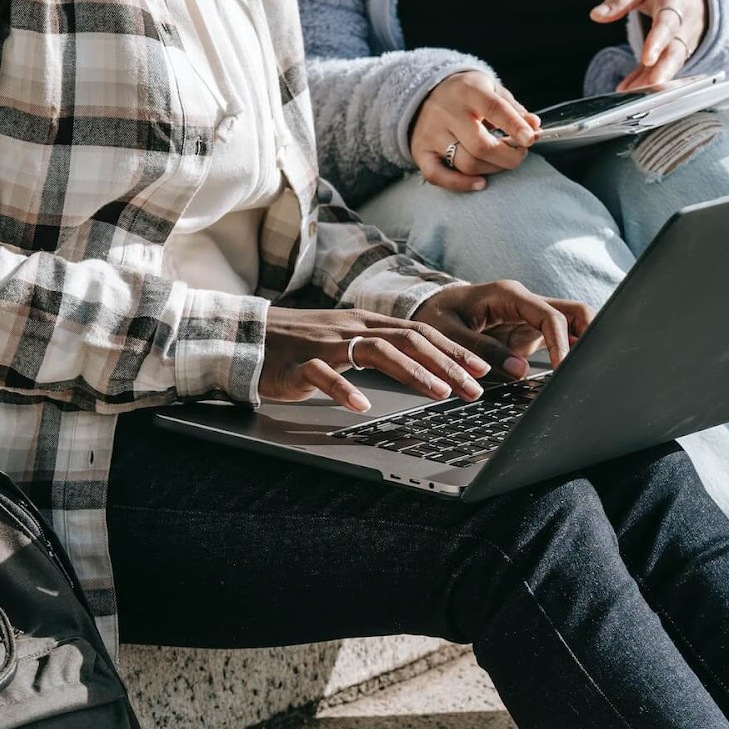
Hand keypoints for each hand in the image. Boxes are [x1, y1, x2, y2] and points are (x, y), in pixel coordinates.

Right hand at [261, 307, 491, 412]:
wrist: (246, 337)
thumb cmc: (299, 345)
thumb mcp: (344, 342)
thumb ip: (377, 350)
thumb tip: (420, 368)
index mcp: (365, 322)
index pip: (420, 331)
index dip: (453, 350)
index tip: (482, 369)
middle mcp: (351, 327)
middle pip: (409, 339)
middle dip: (447, 363)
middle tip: (475, 388)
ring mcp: (325, 344)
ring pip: (377, 350)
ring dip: (413, 372)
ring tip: (438, 393)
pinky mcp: (299, 363)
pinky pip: (324, 374)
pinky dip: (345, 389)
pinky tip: (362, 406)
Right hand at [410, 71, 542, 191]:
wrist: (424, 92)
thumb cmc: (466, 95)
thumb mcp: (491, 90)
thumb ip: (513, 109)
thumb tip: (534, 126)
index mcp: (468, 92)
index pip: (494, 109)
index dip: (515, 126)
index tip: (530, 139)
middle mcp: (447, 113)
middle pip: (480, 146)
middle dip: (507, 157)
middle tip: (519, 154)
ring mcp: (431, 134)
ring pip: (465, 164)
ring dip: (492, 169)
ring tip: (501, 163)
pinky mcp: (420, 152)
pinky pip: (438, 176)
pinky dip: (461, 184)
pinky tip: (480, 183)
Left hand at [414, 281, 591, 378]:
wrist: (427, 308)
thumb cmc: (436, 315)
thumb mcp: (450, 334)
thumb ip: (482, 350)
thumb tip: (519, 370)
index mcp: (509, 295)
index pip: (549, 316)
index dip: (562, 342)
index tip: (564, 369)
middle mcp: (525, 303)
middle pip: (573, 312)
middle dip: (590, 334)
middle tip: (592, 365)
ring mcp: (530, 318)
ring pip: (572, 324)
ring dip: (582, 344)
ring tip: (588, 371)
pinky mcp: (528, 333)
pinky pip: (557, 340)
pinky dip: (568, 354)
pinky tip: (571, 374)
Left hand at [591, 0, 708, 91]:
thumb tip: (596, 15)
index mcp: (676, 2)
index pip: (668, 24)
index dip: (659, 41)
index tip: (648, 58)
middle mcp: (685, 26)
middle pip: (676, 52)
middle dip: (664, 72)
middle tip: (650, 88)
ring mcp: (684, 43)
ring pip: (670, 66)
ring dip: (653, 81)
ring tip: (633, 95)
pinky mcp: (676, 55)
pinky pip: (662, 69)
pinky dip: (647, 81)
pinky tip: (630, 91)